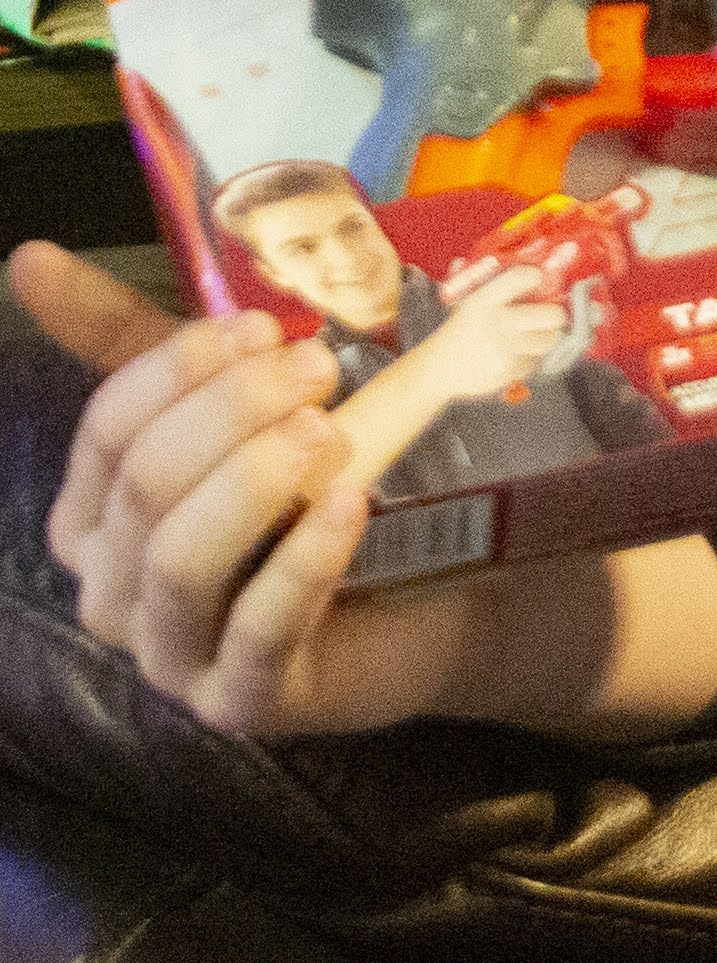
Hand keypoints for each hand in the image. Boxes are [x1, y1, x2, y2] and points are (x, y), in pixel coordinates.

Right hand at [11, 245, 716, 745]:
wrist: (430, 587)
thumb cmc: (312, 484)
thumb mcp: (230, 403)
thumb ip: (133, 340)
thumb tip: (27, 259)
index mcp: (95, 517)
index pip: (107, 430)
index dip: (180, 368)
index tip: (262, 324)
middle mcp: (114, 593)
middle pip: (146, 487)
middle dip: (232, 412)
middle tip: (318, 368)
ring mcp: (174, 658)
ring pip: (183, 562)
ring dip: (258, 481)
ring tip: (332, 430)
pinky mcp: (248, 702)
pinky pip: (260, 631)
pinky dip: (304, 561)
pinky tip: (350, 505)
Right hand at [399, 266, 565, 419]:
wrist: (437, 369)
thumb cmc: (457, 330)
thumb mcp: (463, 299)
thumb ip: (476, 277)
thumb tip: (491, 257)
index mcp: (484, 300)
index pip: (522, 278)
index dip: (537, 276)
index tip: (538, 278)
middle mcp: (496, 323)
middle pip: (551, 314)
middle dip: (554, 312)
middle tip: (550, 312)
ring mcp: (504, 351)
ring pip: (549, 339)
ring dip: (546, 335)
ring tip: (536, 332)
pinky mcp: (508, 373)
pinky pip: (535, 361)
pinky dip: (531, 356)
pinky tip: (518, 352)